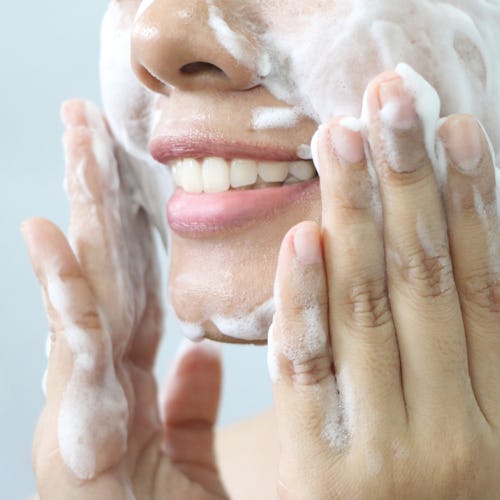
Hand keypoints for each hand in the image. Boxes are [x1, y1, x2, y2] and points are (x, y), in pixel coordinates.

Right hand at [23, 100, 226, 499]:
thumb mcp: (184, 457)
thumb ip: (187, 405)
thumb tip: (199, 358)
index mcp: (129, 378)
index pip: (132, 281)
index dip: (128, 224)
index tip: (127, 165)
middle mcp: (101, 377)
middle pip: (107, 267)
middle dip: (96, 191)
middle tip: (90, 120)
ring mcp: (82, 400)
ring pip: (88, 285)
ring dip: (81, 211)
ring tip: (76, 138)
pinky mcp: (76, 434)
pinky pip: (79, 348)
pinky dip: (62, 291)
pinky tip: (47, 234)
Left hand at [269, 71, 499, 498]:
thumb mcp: (474, 438)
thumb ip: (470, 360)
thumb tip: (464, 261)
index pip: (485, 286)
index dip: (472, 201)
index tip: (454, 129)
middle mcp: (455, 431)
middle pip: (426, 278)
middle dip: (410, 180)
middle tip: (394, 98)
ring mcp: (388, 452)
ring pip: (371, 308)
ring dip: (358, 214)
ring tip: (345, 137)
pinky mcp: (321, 473)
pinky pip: (312, 370)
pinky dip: (307, 300)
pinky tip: (305, 234)